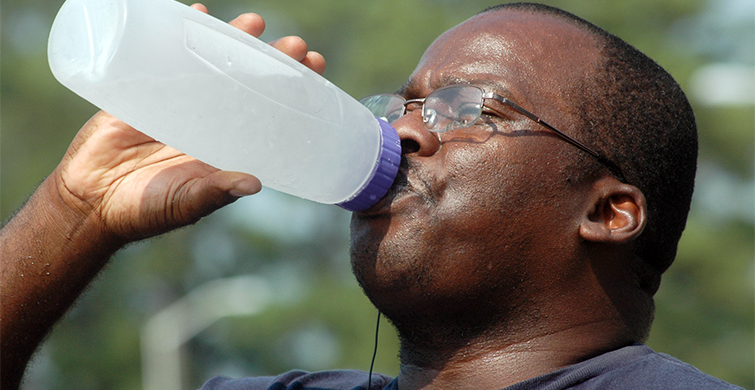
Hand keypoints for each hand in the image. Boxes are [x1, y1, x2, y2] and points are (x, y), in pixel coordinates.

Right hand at [52, 4, 326, 241]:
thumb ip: (215, 192)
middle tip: (295, 45)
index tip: (315, 70)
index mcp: (227, 147)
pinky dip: (180, 35)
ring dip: (234, 41)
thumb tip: (254, 183)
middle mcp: (211, 122)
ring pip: (213, 65)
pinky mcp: (147, 91)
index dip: (293, 92)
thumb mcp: (185, 201)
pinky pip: (168, 57)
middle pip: (248, 83)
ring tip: (255, 23)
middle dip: (273, 63)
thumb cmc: (144, 209)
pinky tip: (199, 12)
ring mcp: (180, 104)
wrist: (90, 199)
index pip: (270, 113)